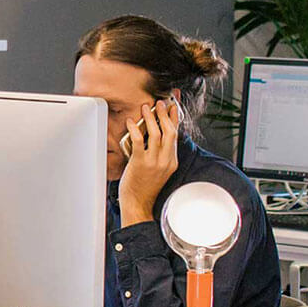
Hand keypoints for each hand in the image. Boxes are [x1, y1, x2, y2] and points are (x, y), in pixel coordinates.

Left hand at [118, 100, 179, 225]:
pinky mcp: (140, 163)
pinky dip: (135, 129)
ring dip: (151, 118)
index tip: (173, 105)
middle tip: (160, 103)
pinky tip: (131, 121)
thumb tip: (155, 136)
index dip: (175, 117)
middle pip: (170, 131)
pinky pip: (139, 141)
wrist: (138, 204)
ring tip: (146, 107)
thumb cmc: (145, 187)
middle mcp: (166, 161)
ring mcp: (154, 162)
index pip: (176, 134)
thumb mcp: (159, 170)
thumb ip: (160, 154)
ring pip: (156, 134)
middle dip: (165, 114)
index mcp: (172, 161)